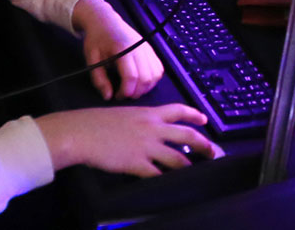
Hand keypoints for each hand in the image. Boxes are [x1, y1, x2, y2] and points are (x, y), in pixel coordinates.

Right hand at [36, 104, 222, 176]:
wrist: (80, 132)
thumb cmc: (94, 123)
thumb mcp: (121, 115)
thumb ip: (137, 122)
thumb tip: (143, 131)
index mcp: (148, 114)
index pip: (178, 110)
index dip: (194, 114)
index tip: (204, 118)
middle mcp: (152, 129)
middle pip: (187, 135)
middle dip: (204, 144)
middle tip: (214, 152)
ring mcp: (147, 146)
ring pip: (178, 158)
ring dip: (190, 167)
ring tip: (197, 173)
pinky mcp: (137, 163)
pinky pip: (158, 174)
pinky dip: (167, 180)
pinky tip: (172, 185)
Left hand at [73, 0, 163, 100]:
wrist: (105, 21)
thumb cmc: (97, 40)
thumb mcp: (91, 59)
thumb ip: (99, 79)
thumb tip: (108, 97)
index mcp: (122, 48)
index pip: (131, 76)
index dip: (126, 91)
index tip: (117, 96)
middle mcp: (139, 48)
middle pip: (146, 78)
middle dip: (136, 92)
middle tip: (124, 94)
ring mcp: (147, 48)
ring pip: (155, 75)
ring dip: (145, 88)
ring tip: (132, 89)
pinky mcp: (151, 50)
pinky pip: (159, 69)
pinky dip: (152, 80)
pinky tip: (140, 82)